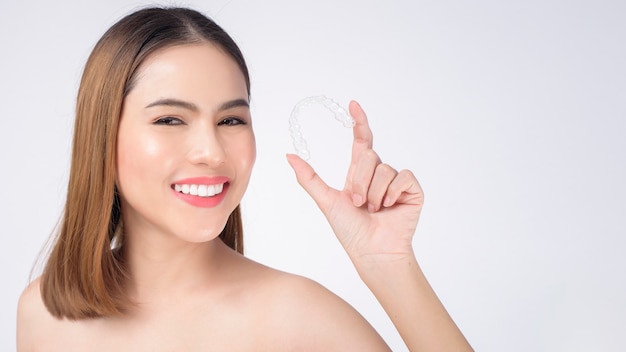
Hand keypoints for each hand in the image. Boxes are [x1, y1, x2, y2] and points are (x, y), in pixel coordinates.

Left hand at [287, 101, 423, 264]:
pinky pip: (402, 176)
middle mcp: (379, 174)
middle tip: (357, 203)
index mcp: (360, 174)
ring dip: (373, 193)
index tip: (353, 104)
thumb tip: (289, 155)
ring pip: (384, 169)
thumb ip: (309, 177)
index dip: (359, 122)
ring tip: (373, 210)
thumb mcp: (326, 201)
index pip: (361, 141)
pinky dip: (392, 192)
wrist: (372, 251)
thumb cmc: (350, 231)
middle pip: (369, 156)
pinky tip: (390, 207)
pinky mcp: (412, 190)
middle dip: (359, 181)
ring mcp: (396, 182)